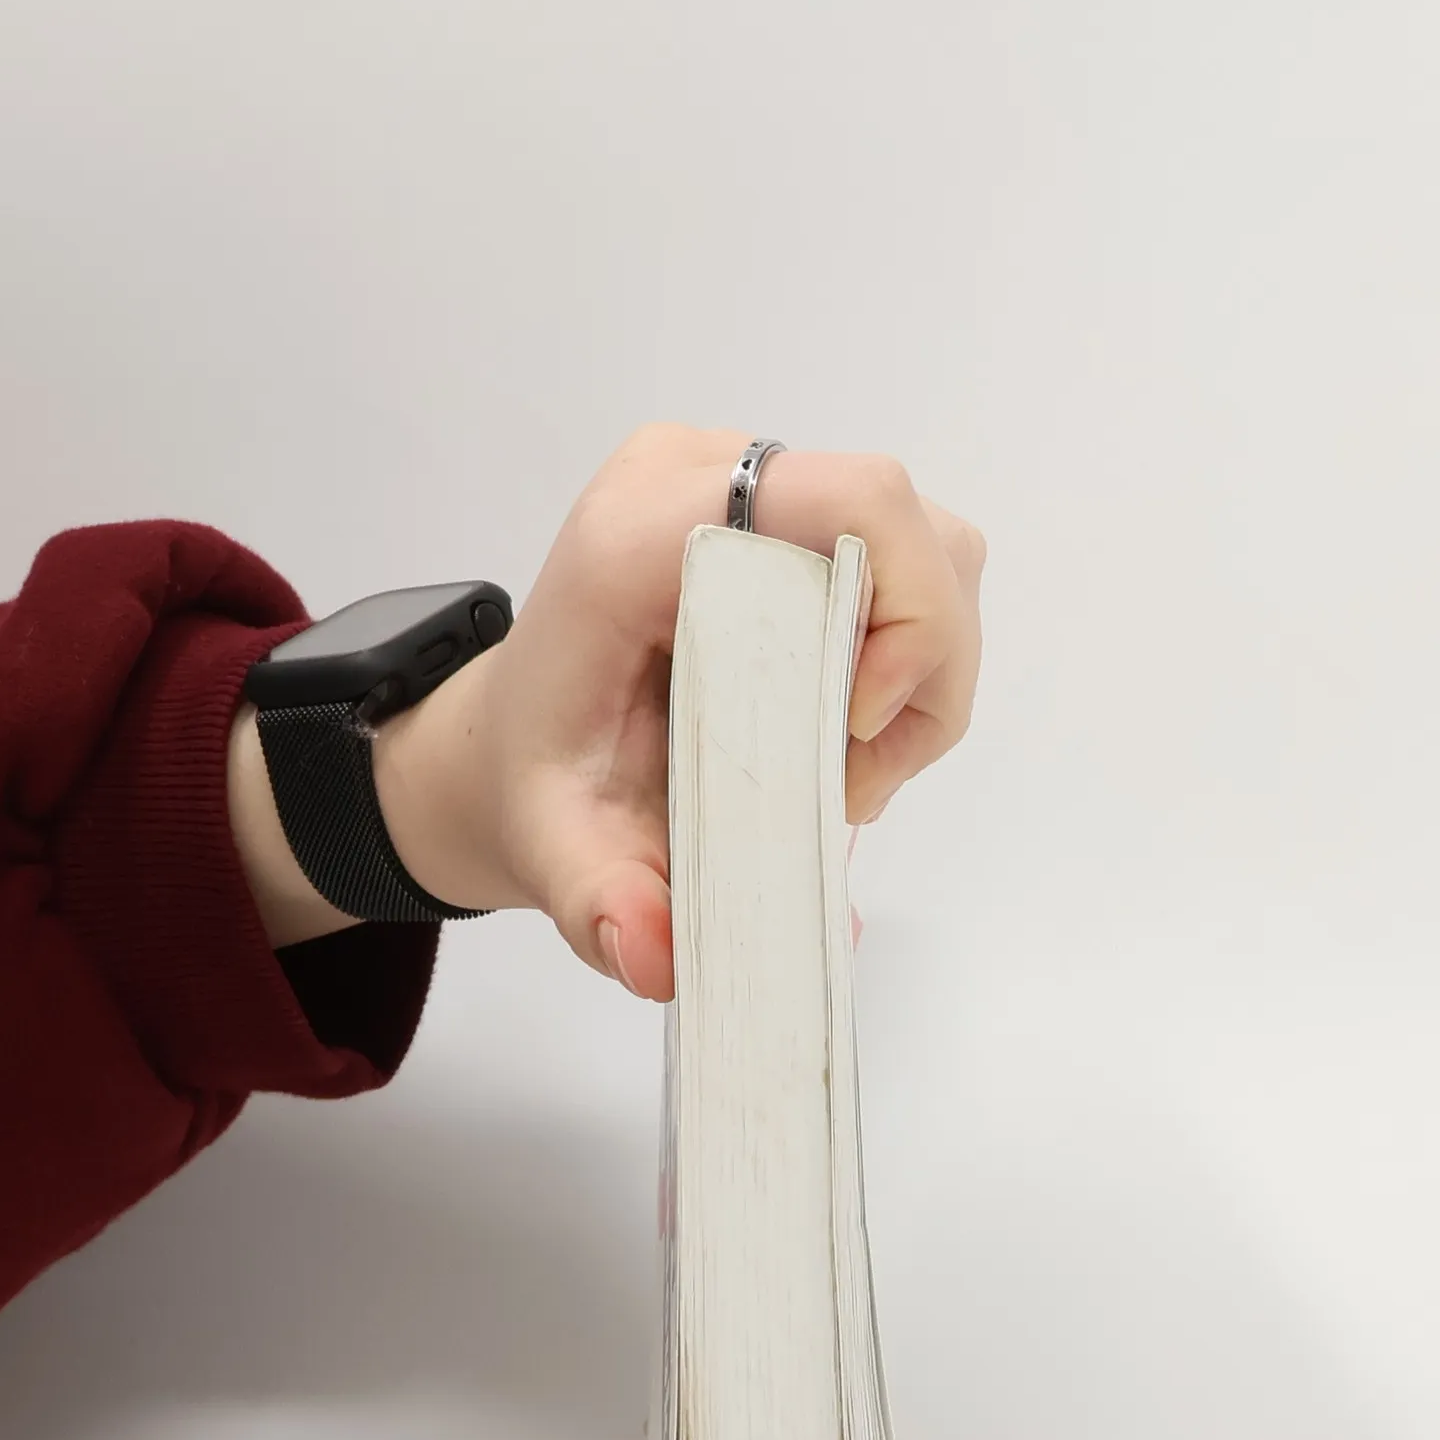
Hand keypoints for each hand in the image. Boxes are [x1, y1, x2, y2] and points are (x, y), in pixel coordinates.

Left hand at [231, 425, 984, 997]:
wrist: (518, 736)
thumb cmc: (543, 778)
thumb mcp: (557, 850)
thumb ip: (602, 904)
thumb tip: (658, 961)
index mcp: (640, 537)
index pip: (847, 501)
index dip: (901, 615)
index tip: (853, 731)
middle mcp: (696, 478)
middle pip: (901, 526)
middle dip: (919, 670)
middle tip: (849, 781)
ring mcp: (746, 481)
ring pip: (922, 544)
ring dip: (920, 670)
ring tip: (846, 764)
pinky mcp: (783, 509)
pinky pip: (904, 559)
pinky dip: (907, 657)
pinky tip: (845, 729)